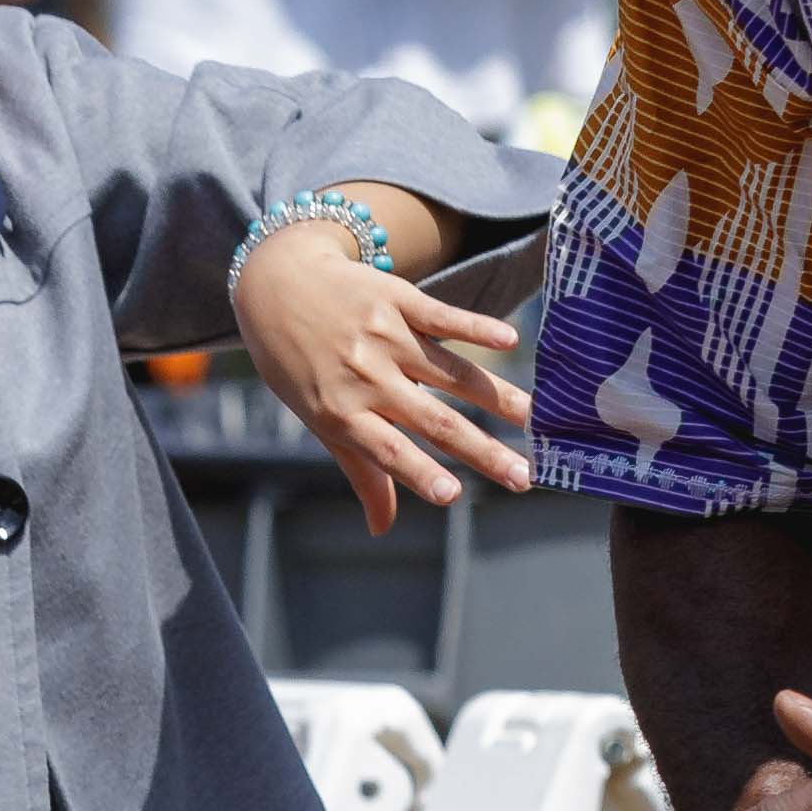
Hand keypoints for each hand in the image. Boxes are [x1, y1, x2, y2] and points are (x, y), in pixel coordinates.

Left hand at [239, 215, 535, 532]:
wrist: (276, 281)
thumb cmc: (296, 361)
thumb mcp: (318, 416)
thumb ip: (361, 468)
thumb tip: (381, 528)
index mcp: (341, 412)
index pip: (389, 451)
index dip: (421, 474)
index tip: (455, 496)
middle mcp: (365, 376)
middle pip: (434, 419)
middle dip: (482, 451)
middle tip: (523, 476)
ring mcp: (383, 337)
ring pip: (451, 372)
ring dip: (497, 396)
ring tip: (535, 419)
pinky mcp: (397, 300)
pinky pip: (442, 317)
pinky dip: (476, 327)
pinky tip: (509, 341)